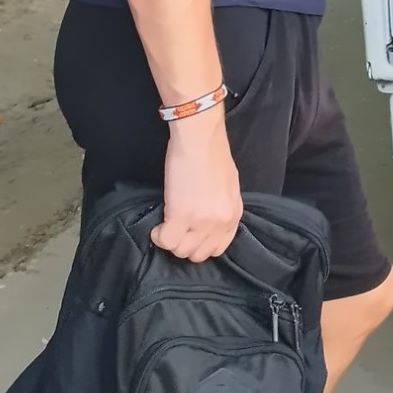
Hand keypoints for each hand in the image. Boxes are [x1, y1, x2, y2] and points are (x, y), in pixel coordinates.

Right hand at [155, 111, 242, 261]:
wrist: (200, 139)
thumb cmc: (213, 154)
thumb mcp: (228, 186)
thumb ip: (221, 207)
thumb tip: (209, 220)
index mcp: (234, 214)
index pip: (218, 248)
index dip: (201, 244)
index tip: (190, 236)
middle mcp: (220, 222)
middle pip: (198, 254)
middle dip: (184, 244)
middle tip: (176, 229)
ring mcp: (201, 221)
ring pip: (180, 251)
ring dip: (170, 241)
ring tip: (166, 225)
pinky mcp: (180, 216)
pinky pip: (165, 240)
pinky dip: (158, 236)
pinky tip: (158, 225)